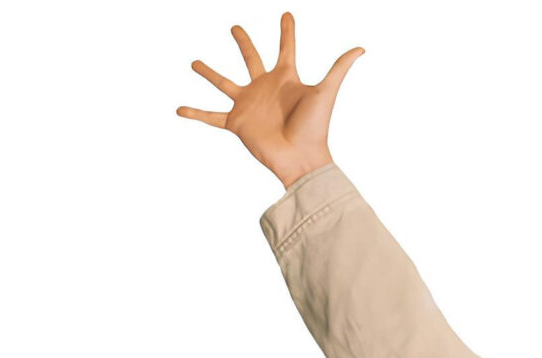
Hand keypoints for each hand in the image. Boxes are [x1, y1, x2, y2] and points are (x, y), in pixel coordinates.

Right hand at [176, 12, 364, 190]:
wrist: (301, 158)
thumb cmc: (315, 127)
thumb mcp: (326, 92)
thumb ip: (339, 68)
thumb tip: (361, 48)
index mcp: (286, 78)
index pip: (285, 48)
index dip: (287, 31)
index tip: (287, 14)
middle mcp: (265, 88)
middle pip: (251, 58)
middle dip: (244, 42)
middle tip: (235, 27)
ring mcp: (249, 104)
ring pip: (224, 83)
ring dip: (209, 73)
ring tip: (194, 62)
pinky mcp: (237, 122)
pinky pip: (211, 116)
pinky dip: (195, 113)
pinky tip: (179, 108)